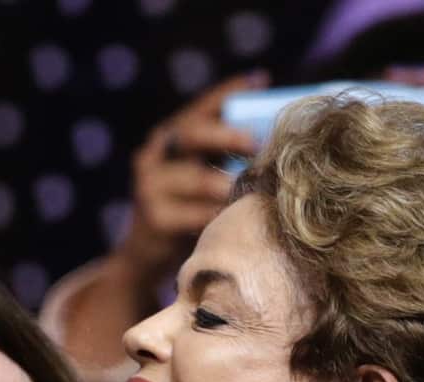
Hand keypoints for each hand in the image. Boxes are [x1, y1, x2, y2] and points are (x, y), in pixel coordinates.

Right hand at [121, 71, 267, 275]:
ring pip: (197, 178)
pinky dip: (220, 215)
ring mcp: (150, 187)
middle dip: (227, 135)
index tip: (260, 81)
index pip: (199, 108)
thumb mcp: (201, 178)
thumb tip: (277, 137)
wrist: (146, 258)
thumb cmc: (188, 213)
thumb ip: (225, 158)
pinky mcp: (155, 219)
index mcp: (169, 139)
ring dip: (231, 184)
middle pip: (191, 134)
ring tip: (258, 189)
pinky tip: (239, 217)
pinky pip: (196, 214)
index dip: (228, 92)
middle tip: (256, 142)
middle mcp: (155, 156)